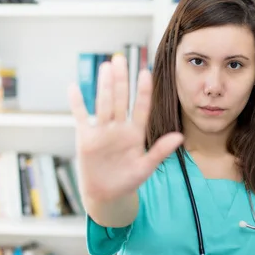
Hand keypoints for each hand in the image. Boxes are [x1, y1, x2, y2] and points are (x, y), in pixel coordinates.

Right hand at [68, 54, 183, 202]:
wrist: (107, 194)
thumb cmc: (128, 180)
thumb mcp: (147, 167)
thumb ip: (161, 151)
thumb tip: (180, 136)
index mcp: (135, 133)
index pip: (141, 108)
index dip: (143, 92)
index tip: (145, 74)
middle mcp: (119, 128)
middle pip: (120, 100)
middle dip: (121, 80)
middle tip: (121, 59)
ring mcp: (102, 131)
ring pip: (104, 104)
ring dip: (104, 86)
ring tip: (106, 67)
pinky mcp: (86, 138)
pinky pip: (81, 117)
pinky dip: (77, 103)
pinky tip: (74, 87)